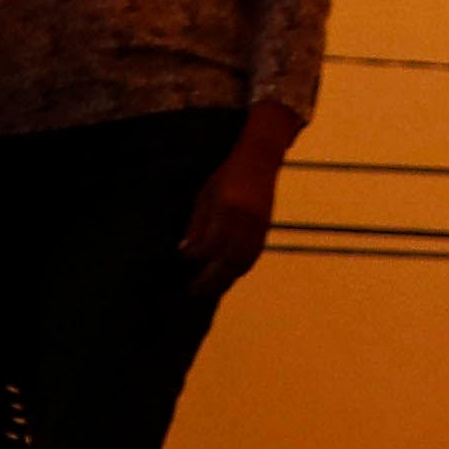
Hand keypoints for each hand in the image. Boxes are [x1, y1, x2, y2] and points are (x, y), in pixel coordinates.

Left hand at [181, 152, 282, 283]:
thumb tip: (186, 252)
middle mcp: (246, 220)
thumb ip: (197, 225)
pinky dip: (239, 269)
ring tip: (209, 289)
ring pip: (243, 262)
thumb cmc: (227, 174)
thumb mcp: (205, 196)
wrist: (260, 158)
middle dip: (211, 279)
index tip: (183, 261)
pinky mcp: (266, 228)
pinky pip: (253, 255)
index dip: (197, 257)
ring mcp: (260, 225)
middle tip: (193, 291)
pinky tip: (227, 275)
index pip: (212, 245)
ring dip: (227, 279)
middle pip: (229, 260)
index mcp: (228, 208)